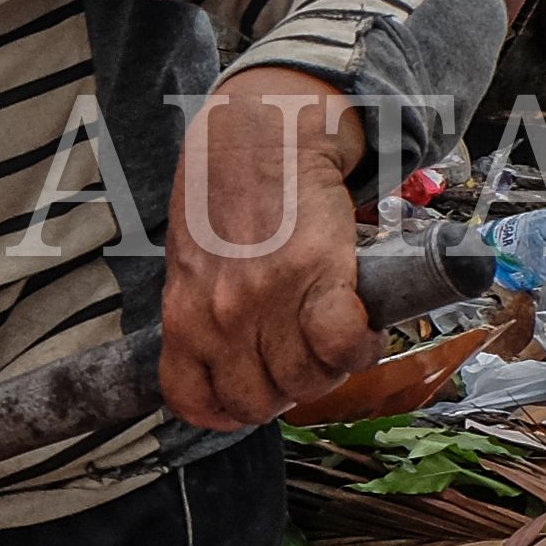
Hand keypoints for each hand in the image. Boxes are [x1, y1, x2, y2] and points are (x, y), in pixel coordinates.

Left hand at [162, 66, 373, 434]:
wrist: (261, 134)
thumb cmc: (223, 194)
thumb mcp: (188, 263)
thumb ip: (201, 313)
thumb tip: (224, 359)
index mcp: (182, 317)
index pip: (194, 402)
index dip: (228, 412)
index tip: (251, 397)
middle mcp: (222, 317)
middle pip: (258, 402)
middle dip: (285, 393)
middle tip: (301, 363)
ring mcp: (269, 299)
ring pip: (306, 382)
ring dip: (329, 373)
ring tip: (334, 343)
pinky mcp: (318, 274)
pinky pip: (343, 346)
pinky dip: (359, 350)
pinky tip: (363, 332)